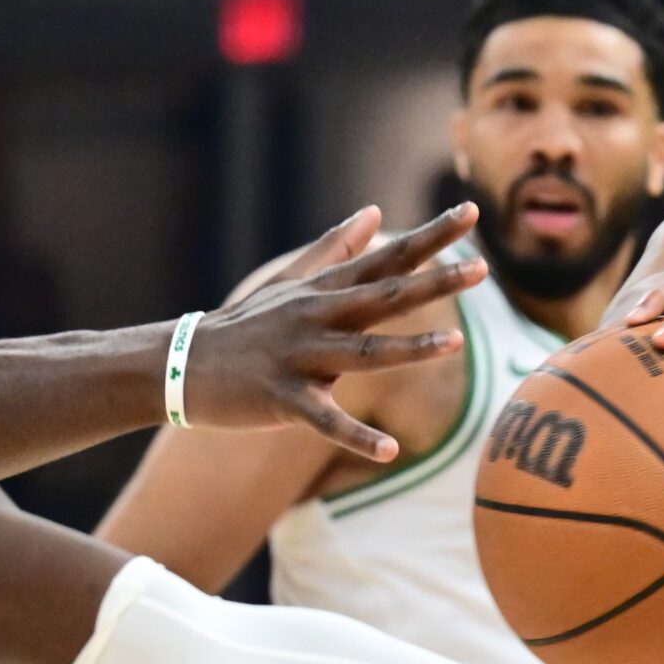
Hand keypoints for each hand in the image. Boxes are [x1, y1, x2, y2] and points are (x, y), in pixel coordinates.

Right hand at [187, 203, 484, 460]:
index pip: (388, 257)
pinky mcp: (283, 399)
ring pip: (364, 353)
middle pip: (386, 297)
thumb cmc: (245, 325)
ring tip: (456, 345)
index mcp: (325, 290)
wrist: (182, 364)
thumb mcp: (290, 282)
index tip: (471, 211)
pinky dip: (356, 437)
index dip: (431, 237)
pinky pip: (326, 420)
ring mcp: (301, 357)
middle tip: (480, 269)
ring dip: (410, 351)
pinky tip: (389, 452)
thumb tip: (373, 211)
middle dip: (435, 283)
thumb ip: (336, 248)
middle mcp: (317, 316)